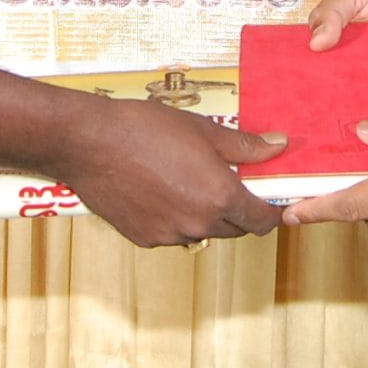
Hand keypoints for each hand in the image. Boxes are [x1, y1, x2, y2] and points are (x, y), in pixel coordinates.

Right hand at [56, 100, 288, 248]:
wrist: (89, 142)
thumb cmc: (145, 129)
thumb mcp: (203, 130)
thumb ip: (245, 146)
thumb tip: (278, 146)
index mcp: (219, 197)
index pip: (262, 221)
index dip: (272, 213)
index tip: (272, 202)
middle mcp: (198, 224)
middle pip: (235, 230)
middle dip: (239, 211)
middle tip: (229, 183)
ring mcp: (170, 235)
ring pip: (202, 232)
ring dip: (205, 215)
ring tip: (188, 181)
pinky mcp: (144, 239)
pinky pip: (172, 234)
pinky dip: (175, 218)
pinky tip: (161, 191)